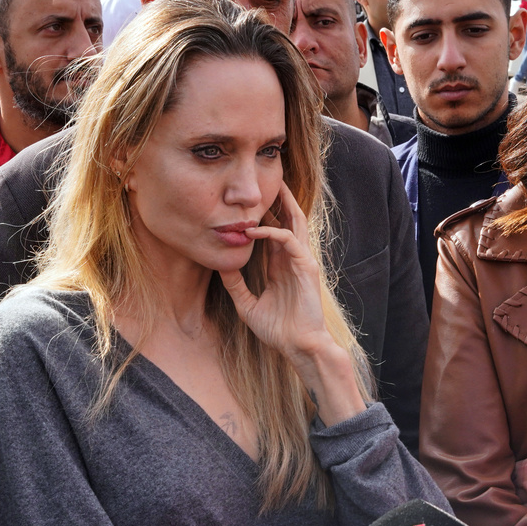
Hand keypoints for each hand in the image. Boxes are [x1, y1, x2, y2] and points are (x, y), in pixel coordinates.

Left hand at [219, 182, 328, 357]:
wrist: (298, 345)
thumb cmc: (278, 329)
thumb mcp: (247, 304)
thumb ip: (235, 284)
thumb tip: (220, 264)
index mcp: (280, 265)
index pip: (274, 231)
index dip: (264, 214)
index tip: (248, 201)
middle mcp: (292, 258)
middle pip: (289, 219)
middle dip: (280, 199)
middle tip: (267, 179)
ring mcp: (301, 260)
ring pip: (295, 222)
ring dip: (285, 204)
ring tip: (274, 185)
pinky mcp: (306, 266)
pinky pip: (289, 240)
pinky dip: (272, 232)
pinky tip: (254, 231)